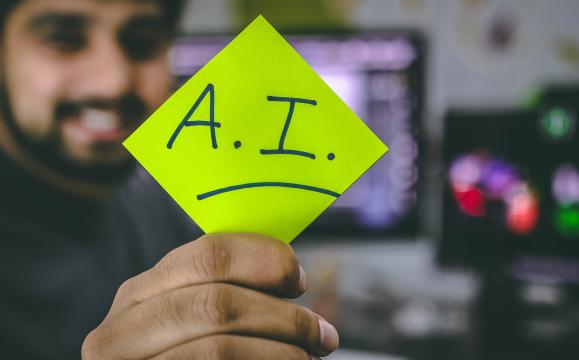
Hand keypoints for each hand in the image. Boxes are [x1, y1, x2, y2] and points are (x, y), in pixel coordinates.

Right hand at [82, 233, 338, 358]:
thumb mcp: (187, 323)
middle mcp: (119, 333)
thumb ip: (218, 293)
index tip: (299, 280)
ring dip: (282, 352)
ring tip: (309, 358)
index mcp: (138, 296)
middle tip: (323, 334)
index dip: (264, 260)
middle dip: (283, 317)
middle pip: (216, 303)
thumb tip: (289, 274)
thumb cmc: (185, 355)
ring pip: (219, 348)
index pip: (207, 255)